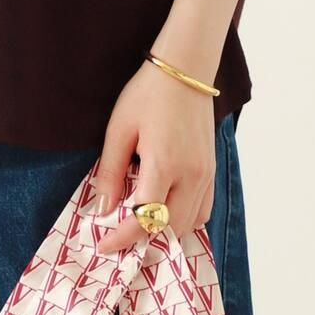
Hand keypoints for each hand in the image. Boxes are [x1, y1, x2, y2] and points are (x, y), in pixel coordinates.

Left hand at [95, 59, 215, 254]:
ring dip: (163, 233)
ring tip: (138, 231)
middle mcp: (191, 175)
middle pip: (167, 228)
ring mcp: (205, 175)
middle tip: (117, 241)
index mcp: (164, 165)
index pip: (144, 218)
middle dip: (140, 240)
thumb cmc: (148, 95)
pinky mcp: (211, 172)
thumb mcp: (118, 131)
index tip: (104, 245)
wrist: (186, 69)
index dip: (122, 238)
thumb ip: (111, 174)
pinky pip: (201, 211)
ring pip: (187, 224)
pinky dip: (182, 222)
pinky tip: (163, 216)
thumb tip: (103, 210)